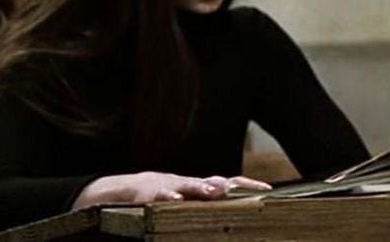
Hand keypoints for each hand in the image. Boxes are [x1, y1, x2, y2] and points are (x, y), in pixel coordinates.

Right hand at [72, 171, 270, 209]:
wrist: (120, 191)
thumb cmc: (158, 200)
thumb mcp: (183, 202)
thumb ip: (204, 204)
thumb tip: (234, 207)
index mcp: (197, 189)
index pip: (228, 184)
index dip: (247, 186)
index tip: (269, 191)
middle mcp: (185, 185)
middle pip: (212, 182)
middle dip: (230, 186)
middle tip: (248, 190)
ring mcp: (166, 187)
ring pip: (187, 186)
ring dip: (202, 188)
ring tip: (215, 191)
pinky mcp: (146, 194)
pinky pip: (156, 196)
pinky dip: (165, 197)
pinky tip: (171, 200)